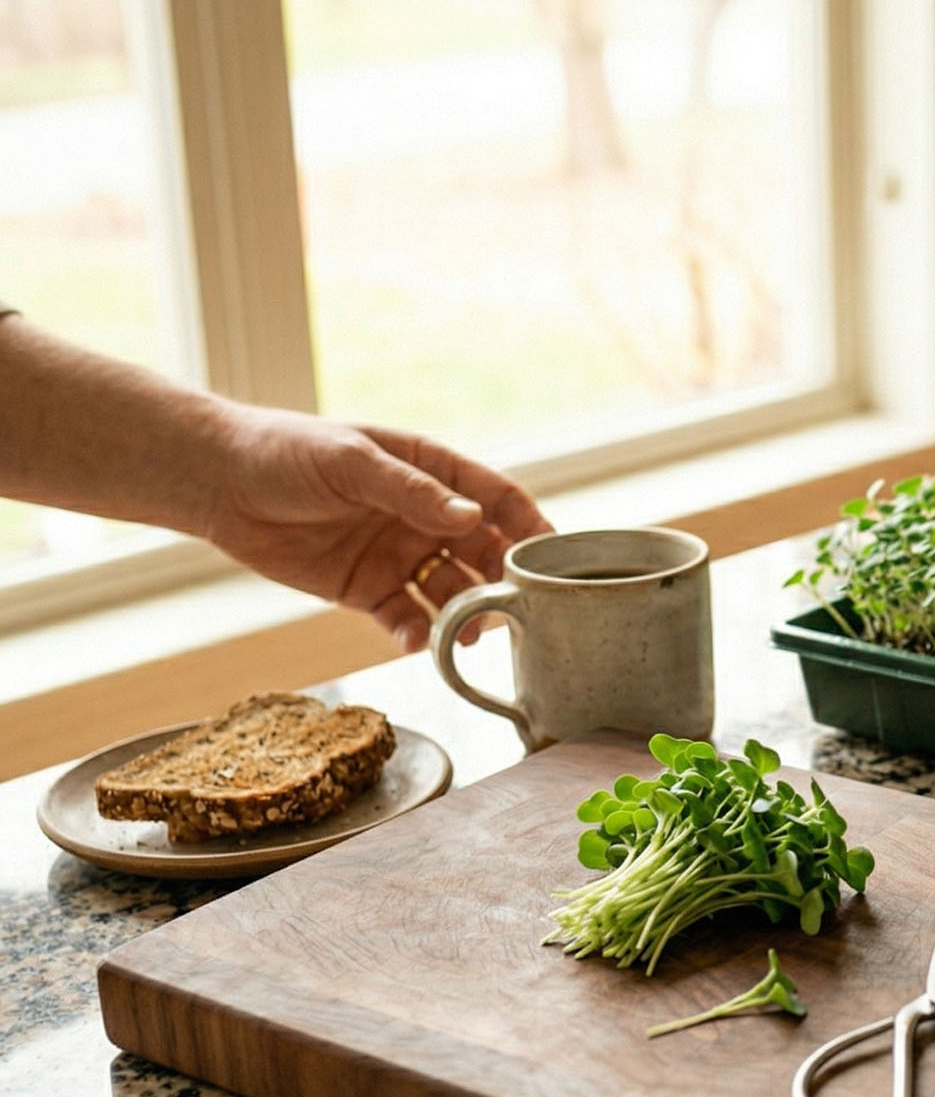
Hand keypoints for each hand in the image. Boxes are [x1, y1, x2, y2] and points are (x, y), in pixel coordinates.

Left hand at [202, 407, 552, 650]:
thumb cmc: (286, 452)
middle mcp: (424, 516)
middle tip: (513, 609)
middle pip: (483, 551)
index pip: (497, 498)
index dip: (529, 524)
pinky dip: (419, 633)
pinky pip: (406, 617)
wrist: (219, 482)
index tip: (553, 556)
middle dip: (502, 580)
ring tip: (469, 636)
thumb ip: (412, 493)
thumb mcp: (352, 462)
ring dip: (466, 614)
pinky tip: (421, 644)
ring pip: (451, 590)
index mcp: (431, 472)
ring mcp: (399, 555)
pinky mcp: (368, 590)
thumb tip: (473, 518)